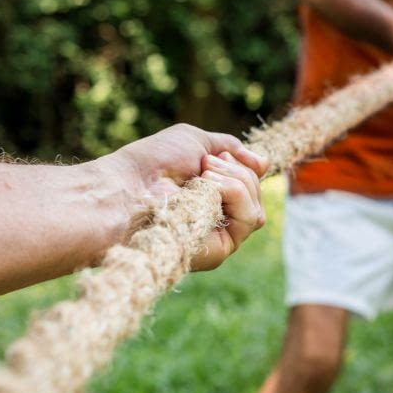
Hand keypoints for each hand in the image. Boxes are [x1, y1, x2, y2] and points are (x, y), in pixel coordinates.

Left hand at [107, 123, 268, 270]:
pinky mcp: (218, 250)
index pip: (250, 184)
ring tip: (203, 174)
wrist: (128, 186)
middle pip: (256, 194)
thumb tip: (264, 162)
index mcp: (211, 195)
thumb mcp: (197, 142)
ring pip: (257, 209)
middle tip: (204, 163)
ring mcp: (218, 236)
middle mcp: (216, 218)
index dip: (246, 166)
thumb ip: (231, 149)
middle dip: (237, 170)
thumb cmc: (152, 162)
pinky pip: (249, 218)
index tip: (224, 154)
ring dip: (236, 181)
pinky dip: (234, 193)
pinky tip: (206, 187)